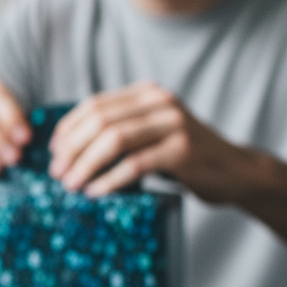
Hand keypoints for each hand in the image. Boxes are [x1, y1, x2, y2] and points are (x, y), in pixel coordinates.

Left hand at [49, 82, 242, 200]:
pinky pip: (136, 164)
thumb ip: (117, 132)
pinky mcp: (184, 149)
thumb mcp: (147, 135)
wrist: (233, 170)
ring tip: (70, 185)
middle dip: (72, 148)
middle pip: (100, 121)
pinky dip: (110, 179)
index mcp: (146, 94)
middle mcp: (159, 102)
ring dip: (86, 164)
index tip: (53, 153)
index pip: (94, 106)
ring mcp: (174, 123)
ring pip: (114, 140)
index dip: (68, 129)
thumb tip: (64, 150)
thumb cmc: (181, 157)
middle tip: (57, 173)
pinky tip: (95, 192)